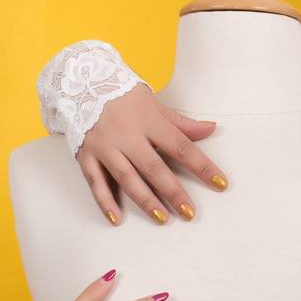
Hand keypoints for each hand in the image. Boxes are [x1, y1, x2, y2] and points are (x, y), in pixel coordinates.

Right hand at [77, 83, 229, 224]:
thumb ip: (181, 123)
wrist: (81, 82)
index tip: (220, 183)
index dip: (202, 166)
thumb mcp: (154, 105)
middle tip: (189, 212)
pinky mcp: (86, 155)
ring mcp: (104, 146)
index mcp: (148, 121)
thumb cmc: (123, 96)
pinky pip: (95, 182)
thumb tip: (211, 129)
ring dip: (145, 200)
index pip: (181, 147)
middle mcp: (126, 135)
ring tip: (162, 218)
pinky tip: (116, 219)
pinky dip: (105, 202)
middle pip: (153, 167)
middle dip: (173, 191)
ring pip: (126, 177)